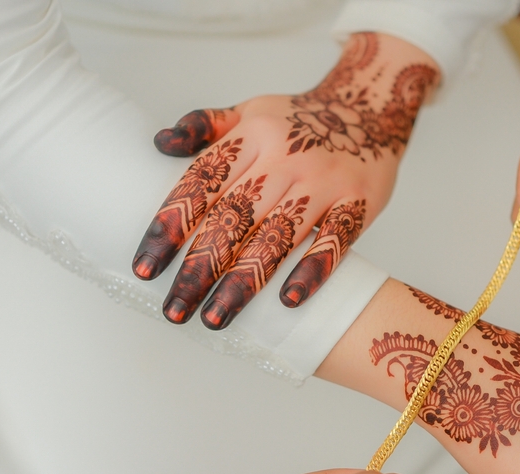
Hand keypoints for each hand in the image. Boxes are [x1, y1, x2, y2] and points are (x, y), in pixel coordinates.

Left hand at [133, 33, 439, 327]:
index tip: (146, 268)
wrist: (373, 108)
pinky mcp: (360, 202)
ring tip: (215, 319)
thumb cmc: (300, 119)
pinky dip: (312, 270)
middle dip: (200, 268)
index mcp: (253, 133)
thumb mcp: (251, 108)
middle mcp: (287, 155)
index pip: (201, 183)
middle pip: (234, 218)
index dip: (170, 228)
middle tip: (175, 310)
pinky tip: (288, 301)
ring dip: (244, 282)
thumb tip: (159, 143)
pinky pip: (334, 241)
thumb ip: (204, 124)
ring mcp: (326, 180)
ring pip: (278, 236)